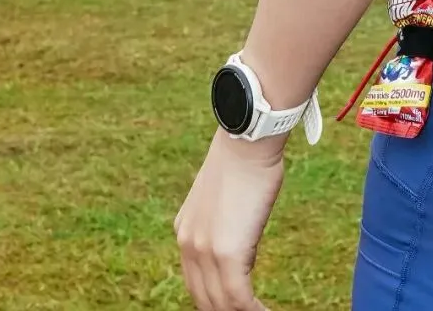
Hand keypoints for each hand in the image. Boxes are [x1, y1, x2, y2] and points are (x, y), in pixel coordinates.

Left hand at [174, 130, 283, 309]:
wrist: (247, 139)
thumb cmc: (245, 160)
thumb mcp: (224, 198)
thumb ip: (224, 224)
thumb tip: (239, 239)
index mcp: (185, 232)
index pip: (196, 282)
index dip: (216, 300)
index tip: (236, 305)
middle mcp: (188, 244)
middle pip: (205, 299)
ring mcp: (204, 251)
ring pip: (221, 304)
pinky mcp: (226, 254)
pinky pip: (239, 300)